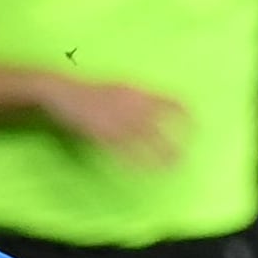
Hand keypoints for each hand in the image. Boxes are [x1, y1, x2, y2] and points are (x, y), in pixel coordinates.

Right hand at [37, 76, 188, 167]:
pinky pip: (128, 153)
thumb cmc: (91, 90)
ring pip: (148, 142)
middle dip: (177, 141)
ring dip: (163, 155)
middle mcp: (132, 106)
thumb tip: (156, 105)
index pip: (170, 102)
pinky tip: (149, 170)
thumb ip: (138, 97)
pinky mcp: (106, 136)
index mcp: (137, 91)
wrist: (62, 90)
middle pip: (162, 126)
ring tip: (174, 166)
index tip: (195, 125)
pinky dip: (141, 162)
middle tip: (187, 153)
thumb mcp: (119, 86)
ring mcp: (119, 122)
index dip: (185, 115)